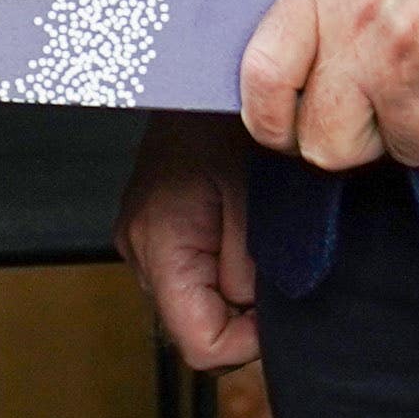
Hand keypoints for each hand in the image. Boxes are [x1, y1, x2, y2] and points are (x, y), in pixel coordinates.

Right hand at [122, 109, 261, 369]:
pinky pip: (188, 273)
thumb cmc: (227, 118)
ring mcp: (140, 236)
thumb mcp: (257, 197)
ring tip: (254, 238)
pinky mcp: (151, 226)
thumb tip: (259, 317)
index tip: (279, 311)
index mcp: (162, 242)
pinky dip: (218, 265)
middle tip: (274, 265)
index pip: (200, 346)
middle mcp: (139, 246)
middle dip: (241, 312)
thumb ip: (255, 266)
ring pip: (192, 302)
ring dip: (231, 288)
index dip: (249, 343)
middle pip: (194, 327)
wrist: (201, 71)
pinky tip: (237, 230)